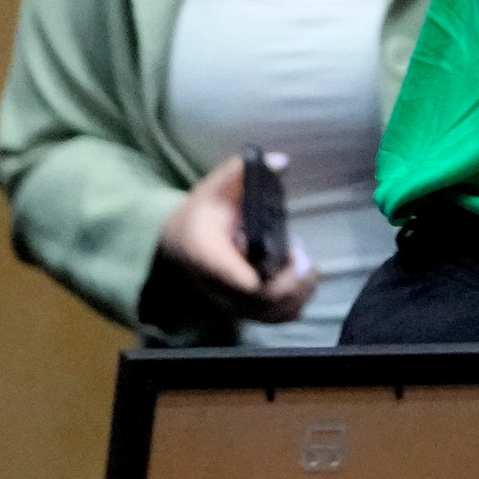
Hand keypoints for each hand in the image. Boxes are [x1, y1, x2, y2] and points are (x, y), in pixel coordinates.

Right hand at [156, 154, 317, 323]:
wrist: (172, 244)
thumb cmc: (197, 215)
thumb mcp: (214, 188)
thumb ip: (241, 172)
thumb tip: (281, 160)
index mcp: (214, 262)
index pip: (252, 286)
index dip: (281, 278)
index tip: (295, 252)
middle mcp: (222, 291)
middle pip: (269, 306)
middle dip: (297, 283)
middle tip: (305, 257)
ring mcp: (233, 304)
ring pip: (274, 316)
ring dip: (300, 294)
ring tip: (306, 267)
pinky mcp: (241, 309)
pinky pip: (273, 319)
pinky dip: (294, 304)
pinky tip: (300, 281)